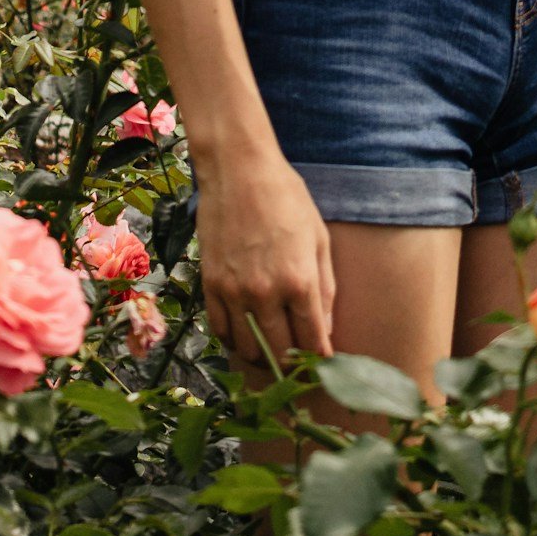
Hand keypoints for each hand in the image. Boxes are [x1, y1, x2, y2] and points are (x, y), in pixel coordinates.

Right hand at [196, 149, 335, 370]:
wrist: (239, 169)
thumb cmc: (287, 198)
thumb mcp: (319, 237)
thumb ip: (325, 288)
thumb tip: (324, 330)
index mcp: (299, 281)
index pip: (312, 341)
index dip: (319, 359)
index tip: (322, 366)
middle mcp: (266, 293)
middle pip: (280, 352)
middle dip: (293, 364)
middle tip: (298, 364)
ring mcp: (234, 291)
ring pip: (248, 349)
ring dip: (262, 356)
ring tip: (273, 351)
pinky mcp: (210, 284)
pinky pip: (221, 330)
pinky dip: (234, 340)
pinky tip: (245, 334)